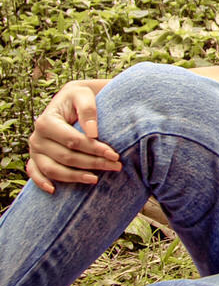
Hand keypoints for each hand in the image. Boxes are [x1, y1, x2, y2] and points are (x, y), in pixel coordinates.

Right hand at [27, 78, 118, 192]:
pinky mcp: (35, 158)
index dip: (94, 149)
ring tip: (96, 179)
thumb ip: (88, 110)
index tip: (114, 154)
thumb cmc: (80, 97)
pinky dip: (42, 182)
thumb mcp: (84, 95)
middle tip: (115, 166)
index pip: (73, 141)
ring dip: (75, 177)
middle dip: (92, 163)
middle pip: (66, 157)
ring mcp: (35, 150)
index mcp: (46, 121)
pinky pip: (36, 173)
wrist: (72, 99)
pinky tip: (54, 190)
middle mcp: (37, 137)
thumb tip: (92, 133)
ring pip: (53, 170)